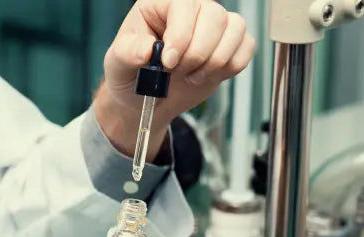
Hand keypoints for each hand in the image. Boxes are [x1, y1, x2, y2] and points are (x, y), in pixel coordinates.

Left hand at [94, 0, 254, 159]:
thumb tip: (146, 49)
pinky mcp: (229, 46)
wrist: (147, 100)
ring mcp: (214, 26)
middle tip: (178, 72)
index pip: (185, 5)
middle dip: (198, 54)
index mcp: (162, 3)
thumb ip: (126, 54)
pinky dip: (230, 68)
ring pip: (235, 30)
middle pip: (215, 16)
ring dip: (215, 62)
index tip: (168, 63)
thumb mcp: (118, 66)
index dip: (181, 35)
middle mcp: (192, 9)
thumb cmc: (130, 76)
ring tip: (192, 75)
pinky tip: (208, 76)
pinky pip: (246, 49)